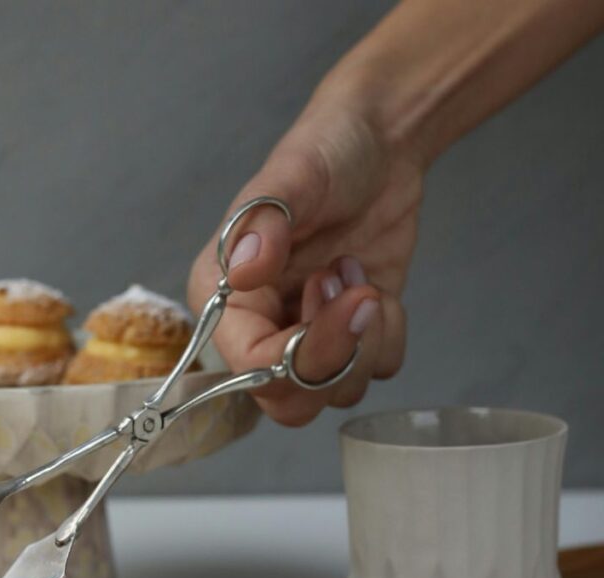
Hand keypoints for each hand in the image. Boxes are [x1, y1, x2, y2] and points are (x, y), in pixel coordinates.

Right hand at [187, 96, 420, 425]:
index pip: (251, 366)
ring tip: (355, 271)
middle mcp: (258, 328)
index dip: (300, 353)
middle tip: (359, 294)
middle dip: (336, 357)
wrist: (379, 143)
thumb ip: (262, 222)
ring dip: (364, 338)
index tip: (342, 297)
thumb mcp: (292, 175)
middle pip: (290, 400)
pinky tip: (374, 283)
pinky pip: (377, 370)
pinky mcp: (350, 336)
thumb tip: (243, 272)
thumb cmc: (324, 151)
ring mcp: (305, 335)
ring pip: (337, 390)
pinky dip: (388, 334)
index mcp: (224, 300)